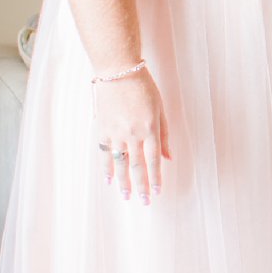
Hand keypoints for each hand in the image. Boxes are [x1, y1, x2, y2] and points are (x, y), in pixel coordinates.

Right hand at [93, 67, 169, 203]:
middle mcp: (133, 133)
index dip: (156, 178)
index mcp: (150, 128)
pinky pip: (105, 153)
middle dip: (141, 185)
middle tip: (143, 202)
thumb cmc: (143, 87)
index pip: (154, 160)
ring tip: (126, 196)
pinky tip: (109, 180)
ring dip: (123, 182)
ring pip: (120, 163)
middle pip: (137, 166)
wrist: (118, 70)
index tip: (157, 192)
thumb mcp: (160, 108)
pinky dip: (106, 168)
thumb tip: (168, 157)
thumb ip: (164, 134)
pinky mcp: (102, 128)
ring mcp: (116, 132)